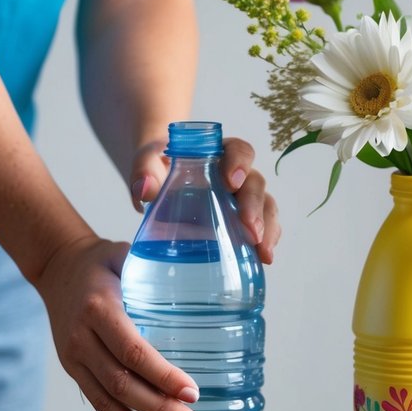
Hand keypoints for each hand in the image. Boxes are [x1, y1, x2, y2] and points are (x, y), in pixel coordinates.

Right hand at [33, 235, 199, 410]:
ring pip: (106, 400)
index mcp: (99, 308)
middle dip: (157, 407)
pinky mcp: (72, 368)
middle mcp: (82, 337)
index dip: (162, 376)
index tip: (192, 392)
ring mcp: (73, 356)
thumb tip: (207, 282)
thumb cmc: (101, 261)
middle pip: (121, 382)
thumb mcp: (126, 256)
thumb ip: (157, 271)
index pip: (133, 350)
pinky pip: (96, 401)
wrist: (56, 266)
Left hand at [130, 137, 281, 263]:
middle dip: (255, 207)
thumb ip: (144, 171)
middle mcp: (238, 174)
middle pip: (256, 183)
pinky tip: (264, 259)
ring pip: (266, 207)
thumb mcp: (147, 163)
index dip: (240, 164)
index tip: (232, 183)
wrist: (159, 183)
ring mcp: (243, 199)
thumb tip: (145, 190)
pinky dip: (266, 243)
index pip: (239, 151)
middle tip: (249, 229)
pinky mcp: (243, 222)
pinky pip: (263, 228)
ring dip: (267, 228)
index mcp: (219, 153)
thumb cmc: (157, 168)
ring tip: (262, 252)